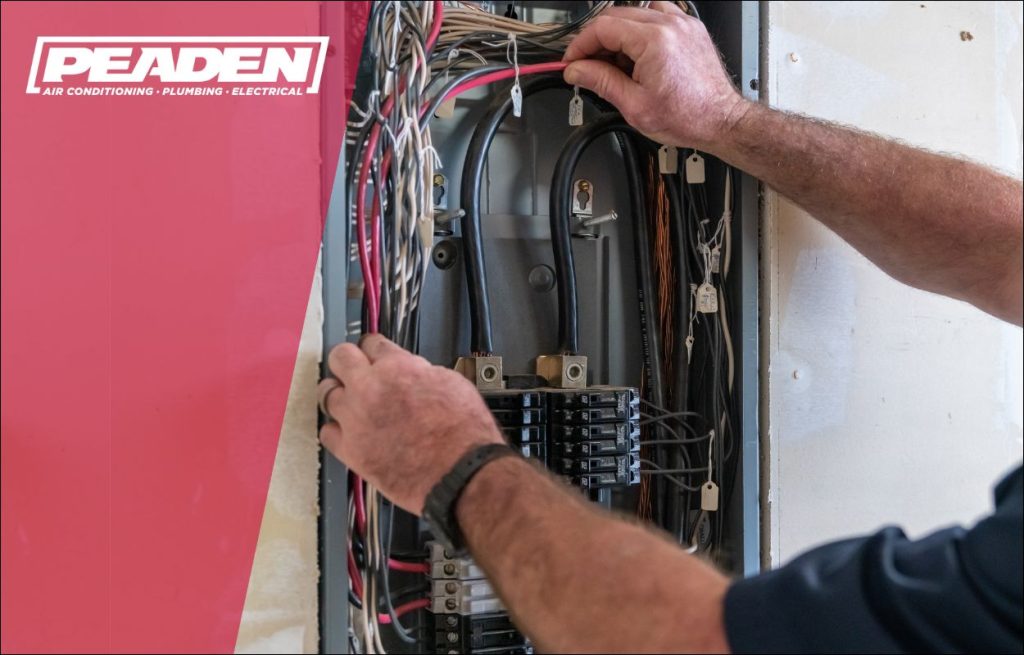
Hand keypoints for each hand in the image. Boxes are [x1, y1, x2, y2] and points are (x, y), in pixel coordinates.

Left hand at [318, 334, 503, 514]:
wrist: (461, 472)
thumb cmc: (463, 433)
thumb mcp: (451, 383)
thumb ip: (421, 373)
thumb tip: (412, 372)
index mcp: (397, 367)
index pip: (372, 343)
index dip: (374, 349)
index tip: (373, 354)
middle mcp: (370, 388)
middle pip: (340, 358)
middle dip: (347, 361)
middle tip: (353, 370)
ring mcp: (355, 419)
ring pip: (326, 393)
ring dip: (338, 394)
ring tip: (348, 402)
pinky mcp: (350, 450)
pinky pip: (327, 433)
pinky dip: (336, 431)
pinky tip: (348, 432)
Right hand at [563, 2, 748, 149]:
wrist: (719, 120)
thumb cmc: (687, 117)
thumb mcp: (634, 105)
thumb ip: (601, 82)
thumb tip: (576, 71)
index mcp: (654, 41)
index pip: (603, 28)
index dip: (580, 44)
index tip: (572, 61)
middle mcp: (669, 25)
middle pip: (616, 16)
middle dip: (596, 40)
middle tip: (587, 65)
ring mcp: (682, 23)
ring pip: (635, 12)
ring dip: (618, 33)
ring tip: (614, 62)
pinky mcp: (689, 28)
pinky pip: (657, 14)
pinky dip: (641, 29)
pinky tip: (637, 52)